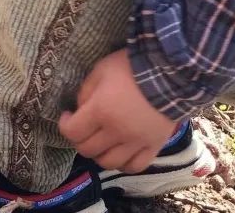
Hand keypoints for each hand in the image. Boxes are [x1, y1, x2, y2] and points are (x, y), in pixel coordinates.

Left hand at [59, 49, 177, 171]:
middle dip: (79, 140)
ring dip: (99, 154)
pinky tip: (120, 153)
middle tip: (83, 128)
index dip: (64, 125)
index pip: (72, 132)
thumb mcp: (100, 71)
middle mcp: (117, 132)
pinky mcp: (154, 146)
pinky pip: (136, 166)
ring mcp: (137, 142)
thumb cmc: (131, 68)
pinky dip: (124, 164)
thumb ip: (85, 92)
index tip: (68, 115)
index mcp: (100, 111)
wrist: (170, 73)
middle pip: (88, 150)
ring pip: (109, 163)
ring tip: (100, 142)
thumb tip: (80, 110)